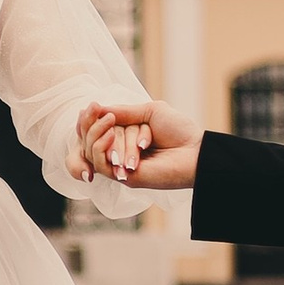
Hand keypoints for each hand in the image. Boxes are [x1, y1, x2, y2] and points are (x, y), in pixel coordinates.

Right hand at [74, 98, 203, 190]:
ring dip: (102, 133)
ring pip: (96, 149)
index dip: (89, 119)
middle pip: (95, 138)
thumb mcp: (149, 112)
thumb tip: (98, 108)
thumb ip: (124, 112)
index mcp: (127, 137)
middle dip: (100, 124)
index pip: (97, 130)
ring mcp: (121, 166)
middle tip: (103, 112)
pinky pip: (101, 164)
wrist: (194, 150)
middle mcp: (122, 152)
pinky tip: (112, 133)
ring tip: (112, 123)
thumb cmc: (178, 131)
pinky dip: (101, 147)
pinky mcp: (124, 178)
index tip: (92, 106)